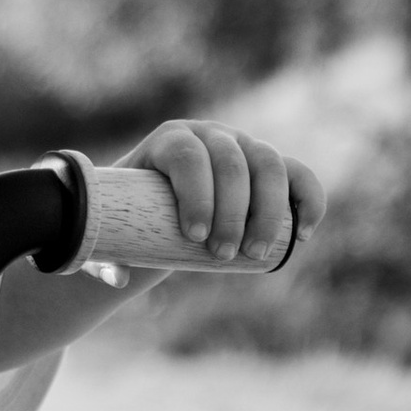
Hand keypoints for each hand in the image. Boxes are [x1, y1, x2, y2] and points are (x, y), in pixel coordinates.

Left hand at [126, 120, 326, 267]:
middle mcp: (211, 135)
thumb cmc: (130, 220)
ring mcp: (246, 148)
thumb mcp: (109, 234)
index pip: (186, 154)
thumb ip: (100, 255)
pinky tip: (304, 235)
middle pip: (232, 161)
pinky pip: (300, 175)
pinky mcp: (272, 169)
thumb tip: (120, 274)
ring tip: (254, 253)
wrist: (158, 213)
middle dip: (232, 210)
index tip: (193, 236)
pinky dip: (309, 200)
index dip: (195, 191)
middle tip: (222, 255)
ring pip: (270, 165)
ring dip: (269, 211)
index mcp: (170, 140)